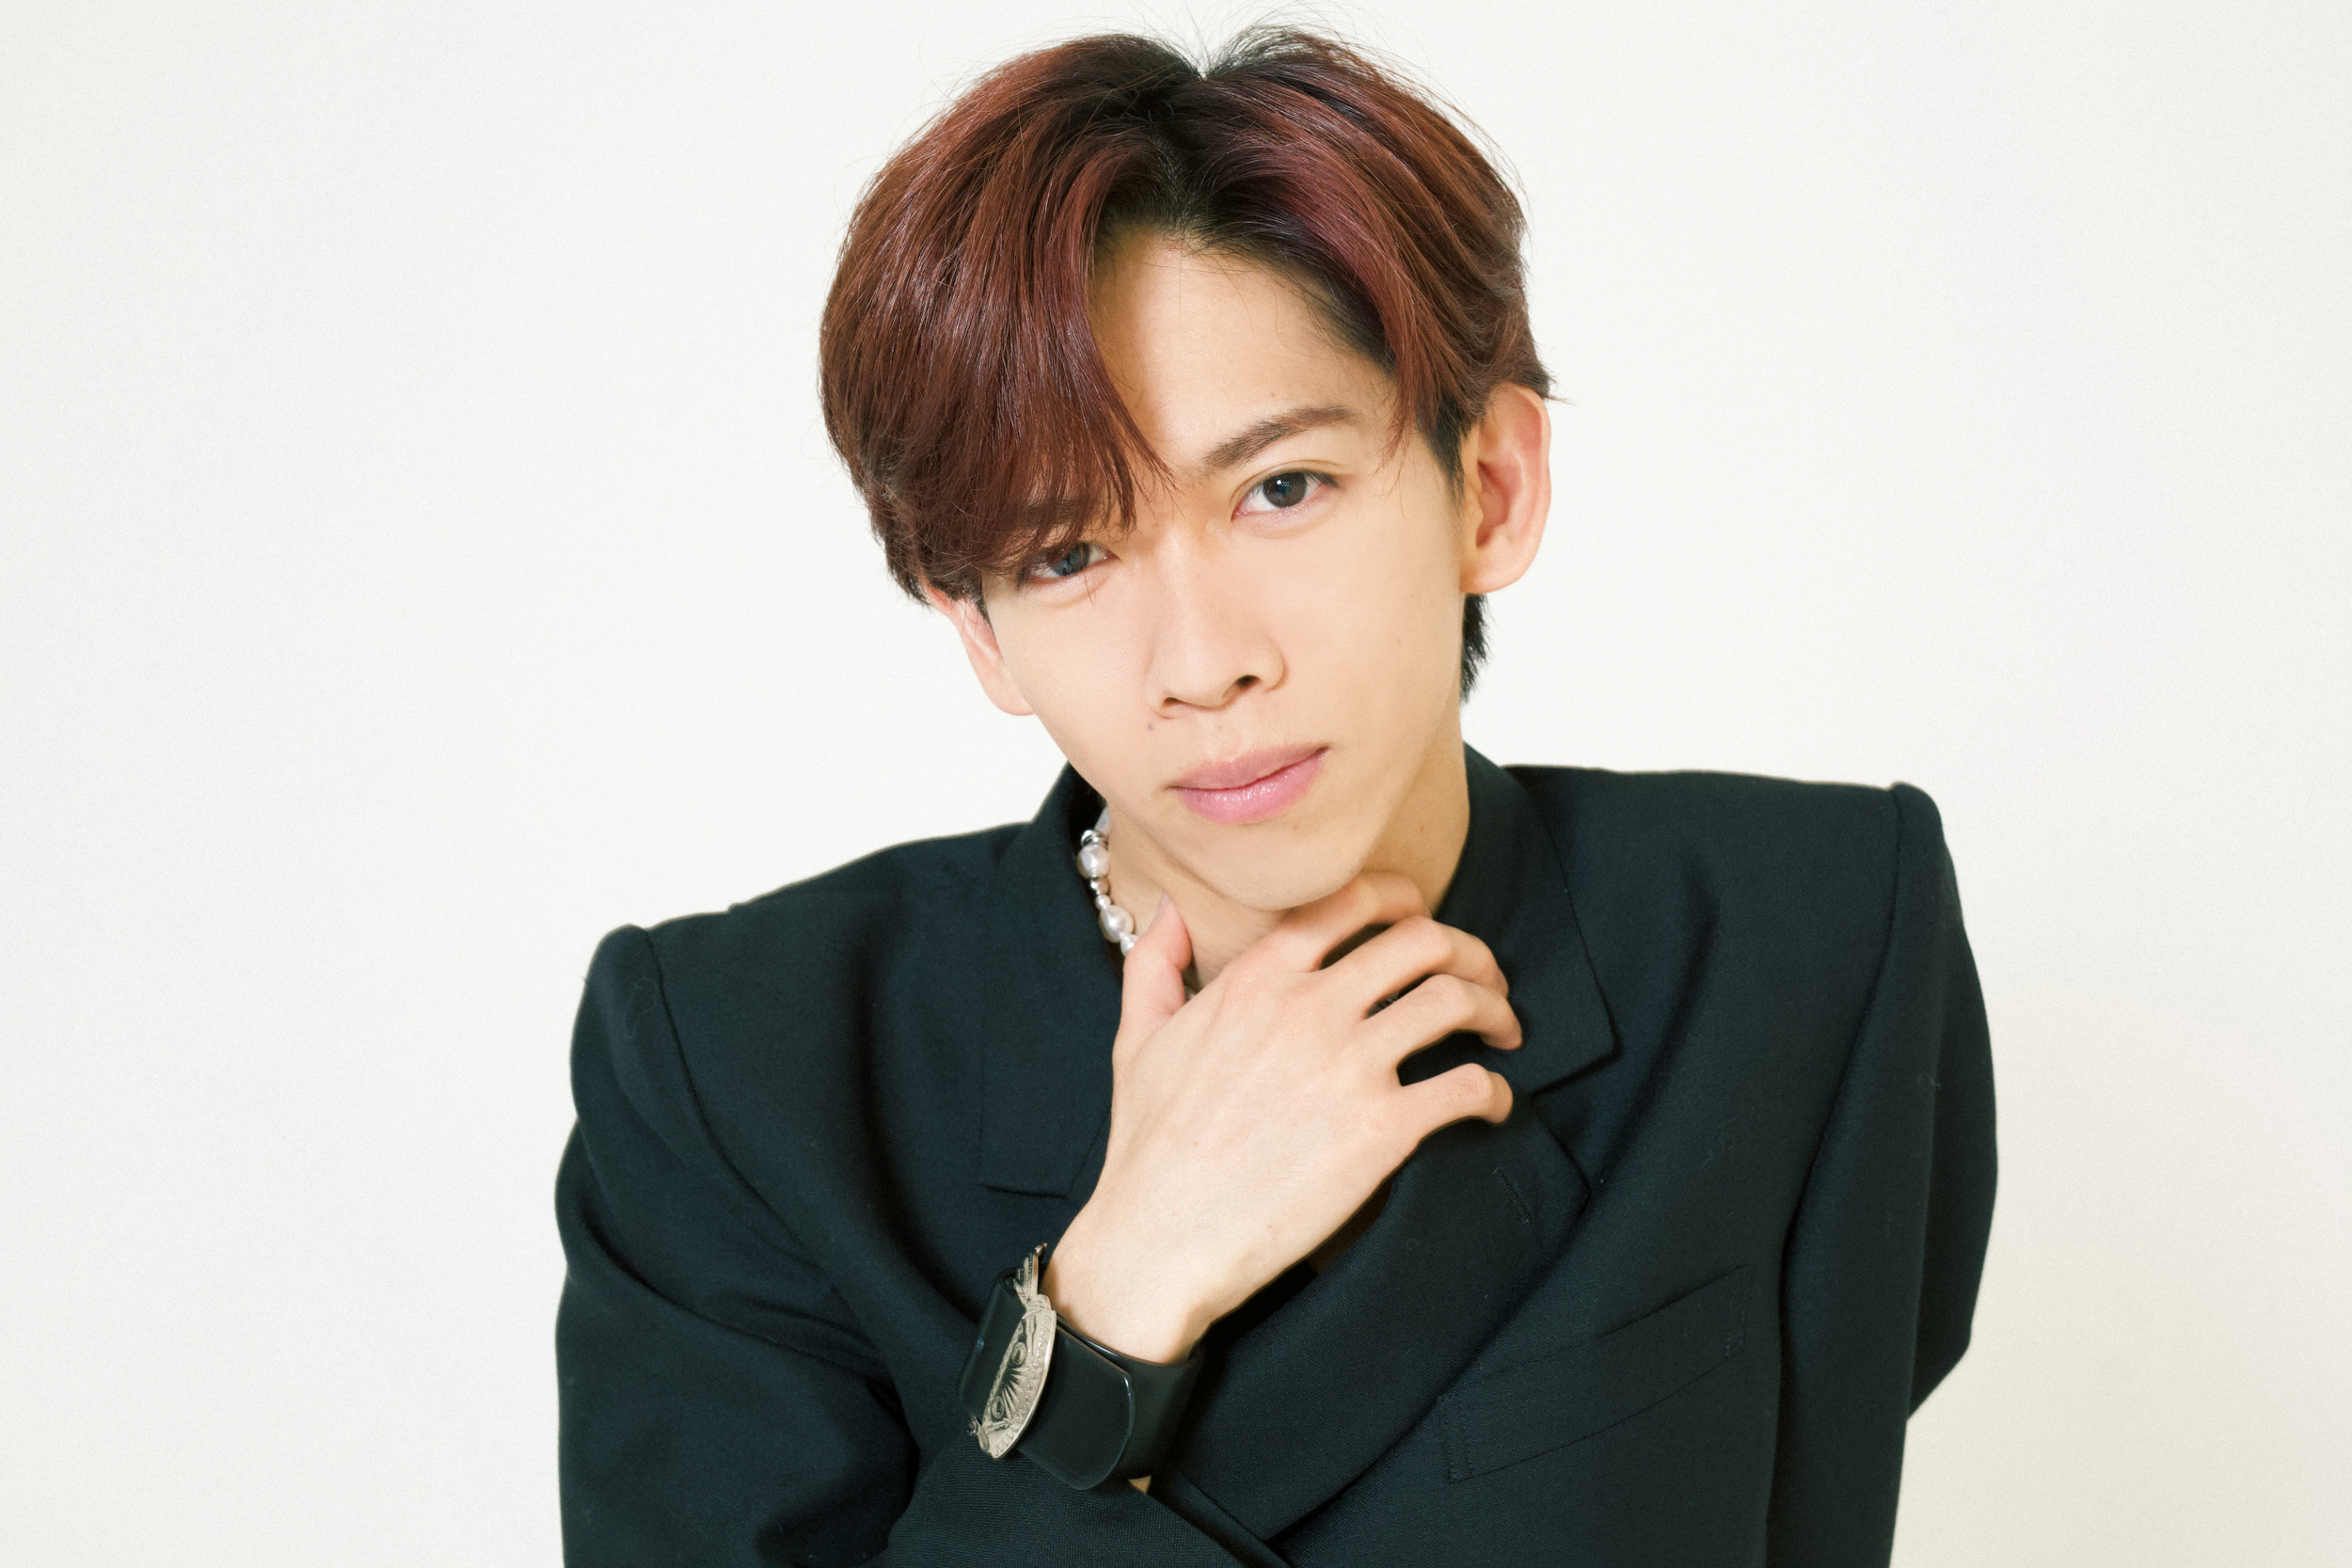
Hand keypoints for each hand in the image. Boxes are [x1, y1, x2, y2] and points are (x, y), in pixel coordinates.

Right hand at [1042, 873, 1519, 1362]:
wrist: (1160, 1237)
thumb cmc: (1148, 1145)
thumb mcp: (1137, 1038)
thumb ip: (1154, 962)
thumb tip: (1170, 908)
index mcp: (1257, 978)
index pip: (1352, 901)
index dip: (1404, 899)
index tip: (1424, 918)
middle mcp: (1308, 1007)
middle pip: (1423, 942)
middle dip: (1470, 952)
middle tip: (1486, 978)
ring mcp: (1349, 1066)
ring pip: (1456, 1002)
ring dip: (1494, 1010)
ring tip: (1503, 1033)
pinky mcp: (1382, 1129)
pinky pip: (1468, 1087)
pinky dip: (1495, 1091)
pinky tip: (1494, 1104)